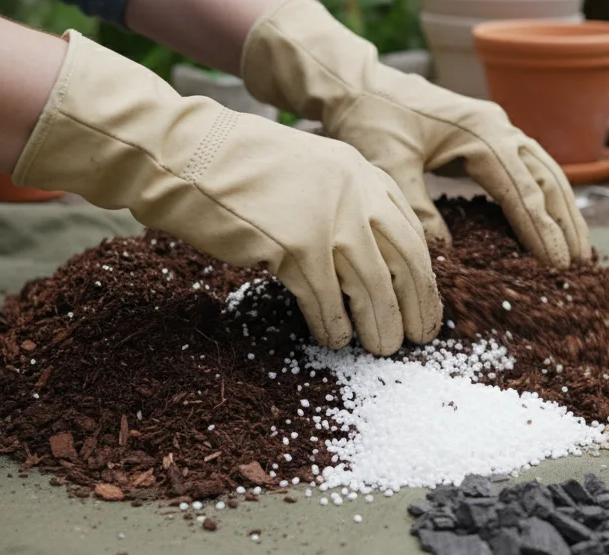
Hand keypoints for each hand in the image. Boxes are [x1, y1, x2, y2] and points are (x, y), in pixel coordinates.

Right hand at [13, 32, 440, 355]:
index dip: (422, 274)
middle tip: (419, 336)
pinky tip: (333, 338)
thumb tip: (371, 257)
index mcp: (361, 173)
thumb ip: (344, 201)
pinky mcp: (296, 246)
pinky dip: (334, 325)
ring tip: (382, 347)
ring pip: (373, 287)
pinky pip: (326, 299)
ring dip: (380, 324)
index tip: (424, 302)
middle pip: (405, 262)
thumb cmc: (237, 168)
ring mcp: (327, 218)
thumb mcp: (309, 171)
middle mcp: (354, 192)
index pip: (410, 231)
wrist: (184, 154)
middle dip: (416, 305)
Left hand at [241, 0, 591, 268]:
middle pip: (547, 180)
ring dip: (564, 209)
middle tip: (581, 263)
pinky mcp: (488, 136)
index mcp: (481, 134)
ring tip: (580, 247)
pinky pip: (529, 168)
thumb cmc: (371, 120)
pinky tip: (551, 220)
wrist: (359, 86)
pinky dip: (545, 195)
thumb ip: (416, 209)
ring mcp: (498, 129)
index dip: (541, 230)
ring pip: (545, 172)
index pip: (522, 190)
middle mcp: (499, 127)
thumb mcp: (386, 167)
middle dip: (566, 222)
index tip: (558, 263)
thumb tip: (445, 254)